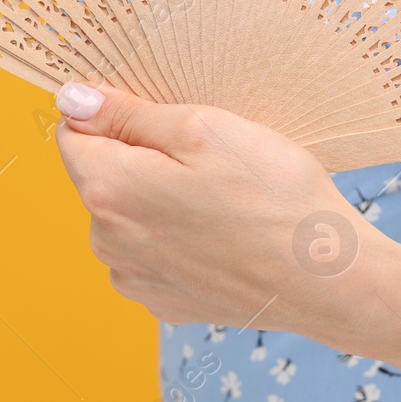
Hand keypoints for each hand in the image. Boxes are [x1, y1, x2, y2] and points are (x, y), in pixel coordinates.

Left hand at [51, 81, 387, 332]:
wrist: (328, 281)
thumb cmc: (273, 197)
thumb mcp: (202, 128)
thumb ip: (126, 114)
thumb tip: (71, 99)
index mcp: (108, 190)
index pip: (72, 133)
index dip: (114, 115)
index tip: (164, 118)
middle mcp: (107, 241)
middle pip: (101, 175)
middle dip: (141, 158)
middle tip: (207, 158)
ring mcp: (134, 278)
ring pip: (128, 214)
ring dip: (159, 199)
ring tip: (221, 199)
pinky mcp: (163, 302)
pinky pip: (153, 252)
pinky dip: (178, 237)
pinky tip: (223, 234)